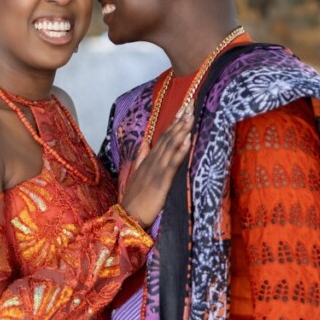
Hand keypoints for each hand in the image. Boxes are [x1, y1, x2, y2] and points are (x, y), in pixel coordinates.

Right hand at [120, 106, 193, 228]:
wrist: (127, 216)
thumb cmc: (134, 198)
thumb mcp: (136, 174)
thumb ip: (141, 157)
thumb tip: (146, 141)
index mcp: (148, 159)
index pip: (163, 136)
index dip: (174, 122)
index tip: (183, 109)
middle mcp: (152, 161)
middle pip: (168, 136)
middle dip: (180, 120)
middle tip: (191, 103)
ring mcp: (156, 169)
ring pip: (171, 145)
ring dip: (182, 129)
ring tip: (191, 114)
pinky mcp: (161, 181)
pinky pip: (172, 163)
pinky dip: (180, 150)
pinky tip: (188, 139)